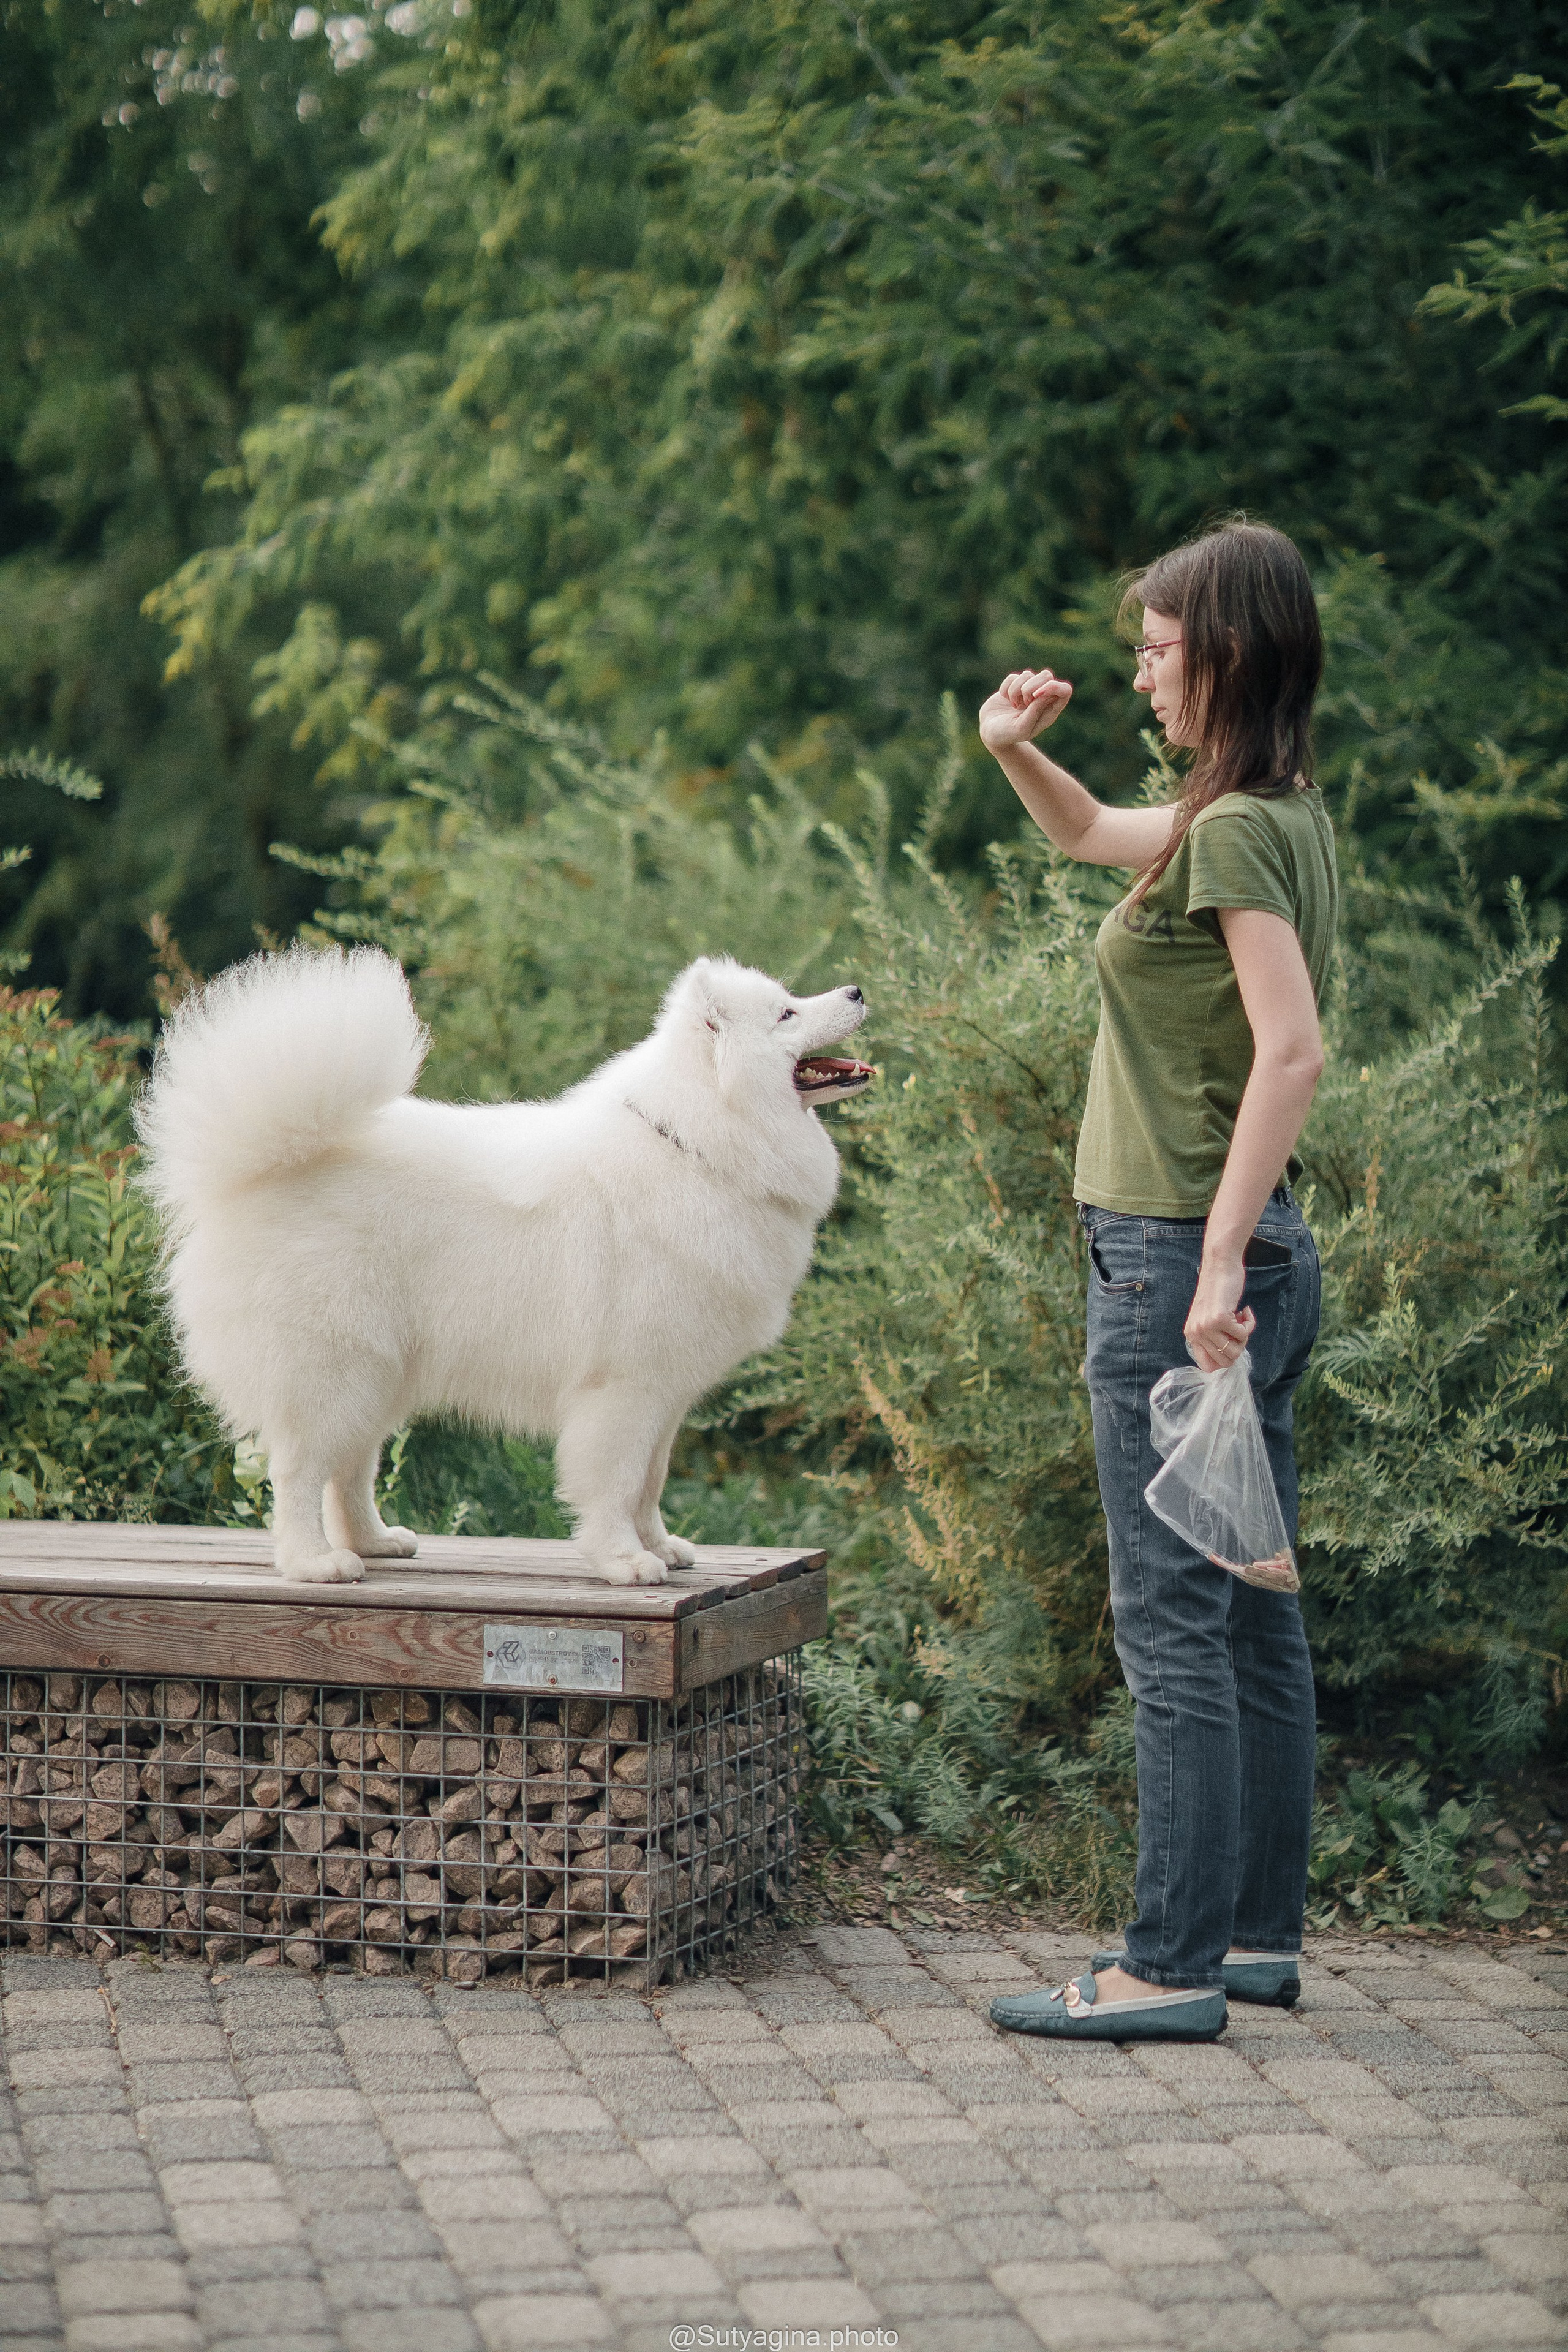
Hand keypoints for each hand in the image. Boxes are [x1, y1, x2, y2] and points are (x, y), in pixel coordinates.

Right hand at [979, 668, 1072, 752]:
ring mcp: (1029, 689)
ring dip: (1015, 690)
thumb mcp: (1021, 728)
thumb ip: (1034, 712)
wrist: (990, 733)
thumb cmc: (1008, 734)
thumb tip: (1043, 692)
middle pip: (1047, 675)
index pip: (1065, 690)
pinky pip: (1012, 677)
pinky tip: (1006, 700)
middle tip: (1024, 702)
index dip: (1053, 687)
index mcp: (1050, 710)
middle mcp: (1042, 698)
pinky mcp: (1015, 684)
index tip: (1036, 695)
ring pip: (1027, 674)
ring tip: (1013, 705)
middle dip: (1031, 686)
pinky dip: (1005, 688)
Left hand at [1184, 1252, 1254, 1372]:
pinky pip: (1243, 1334)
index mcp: (1191, 1335)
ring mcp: (1207, 1327)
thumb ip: (1213, 1337)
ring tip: (1240, 1319)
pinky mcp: (1220, 1319)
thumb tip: (1229, 1358)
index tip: (1233, 1345)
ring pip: (1235, 1351)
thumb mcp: (1208, 1318)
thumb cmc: (1218, 1290)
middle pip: (1224, 1362)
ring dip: (1244, 1336)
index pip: (1207, 1366)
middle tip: (1238, 1329)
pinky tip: (1244, 1309)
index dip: (1224, 1360)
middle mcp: (1196, 1333)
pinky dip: (1250, 1323)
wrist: (1220, 1265)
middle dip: (1238, 1348)